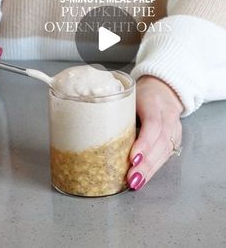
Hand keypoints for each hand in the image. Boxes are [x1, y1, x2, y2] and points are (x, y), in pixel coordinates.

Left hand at [127, 75, 182, 190]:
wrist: (164, 88)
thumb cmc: (141, 94)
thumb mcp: (128, 96)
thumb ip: (117, 111)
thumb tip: (93, 132)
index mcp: (153, 101)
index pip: (153, 124)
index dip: (144, 143)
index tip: (132, 158)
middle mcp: (167, 114)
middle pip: (160, 141)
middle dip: (146, 163)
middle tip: (131, 178)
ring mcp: (174, 126)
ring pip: (166, 150)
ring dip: (150, 169)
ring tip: (136, 182)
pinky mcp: (176, 137)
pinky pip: (167, 154)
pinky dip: (154, 168)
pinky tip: (144, 178)